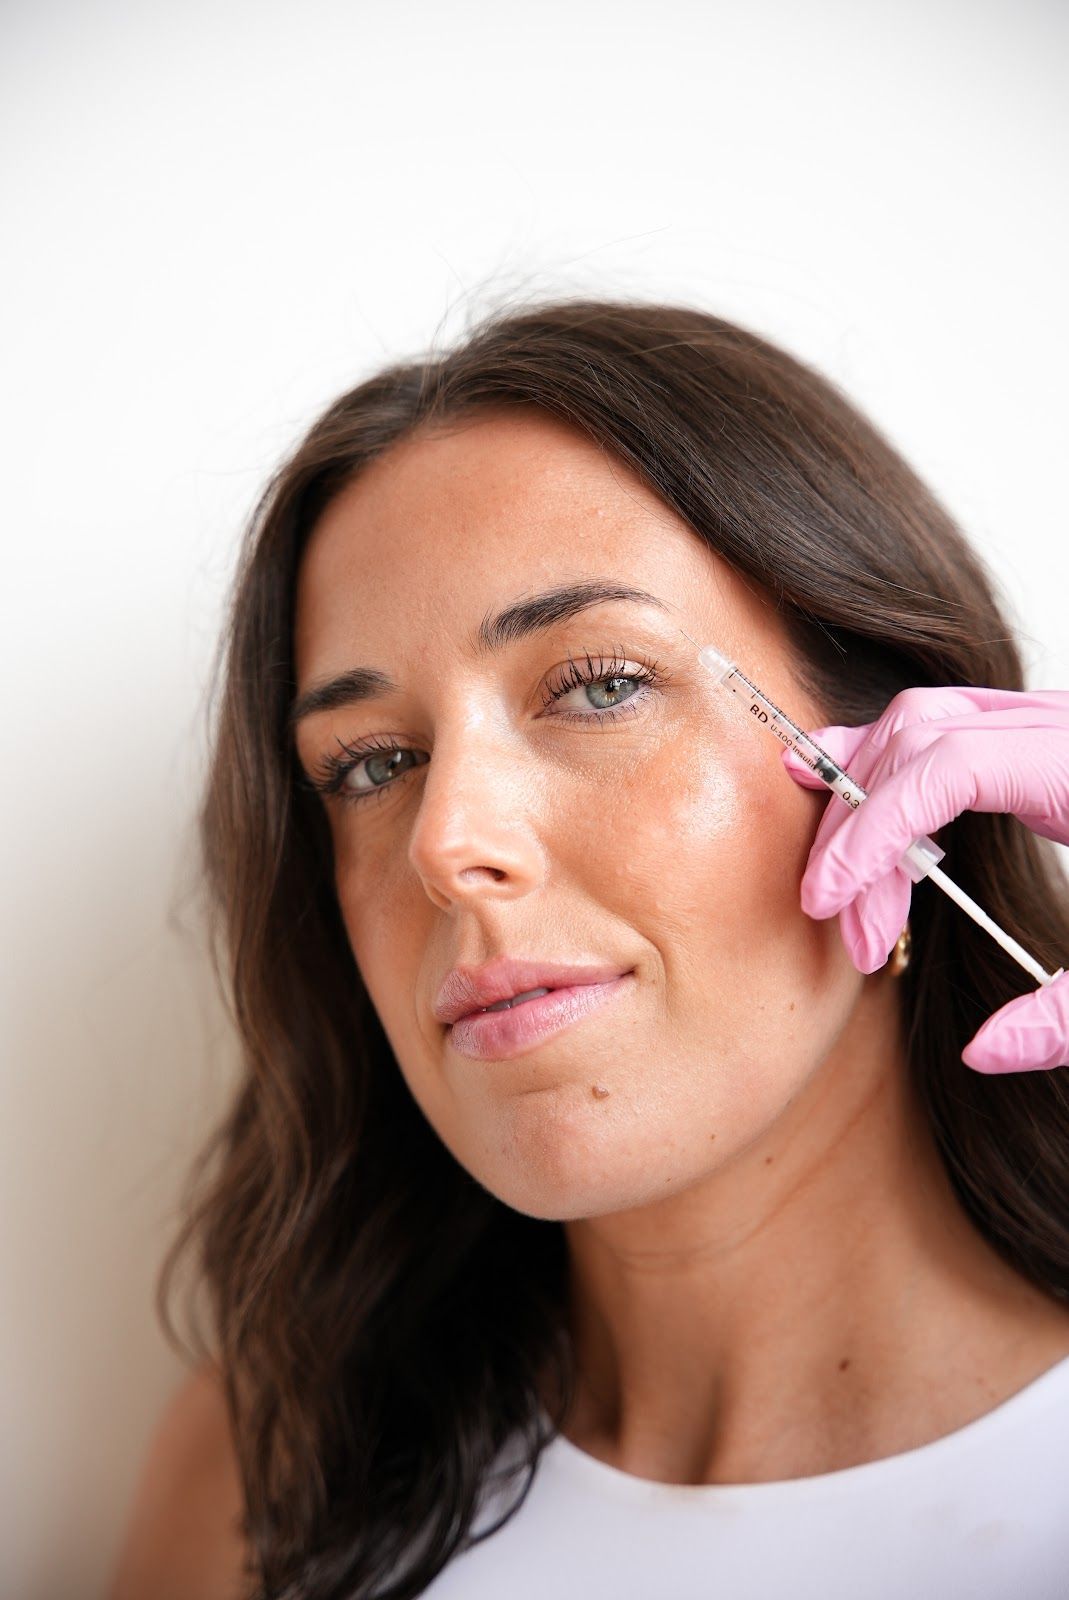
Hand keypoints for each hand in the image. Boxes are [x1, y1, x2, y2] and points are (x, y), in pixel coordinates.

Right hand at [780, 685, 1068, 1073]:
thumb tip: (982, 1051)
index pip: (944, 768)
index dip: (874, 834)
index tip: (836, 905)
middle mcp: (1060, 725)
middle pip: (916, 739)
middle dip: (861, 833)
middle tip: (854, 933)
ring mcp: (1048, 721)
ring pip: (921, 721)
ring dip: (864, 794)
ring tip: (834, 876)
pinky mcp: (1041, 738)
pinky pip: (944, 729)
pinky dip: (891, 765)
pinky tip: (858, 805)